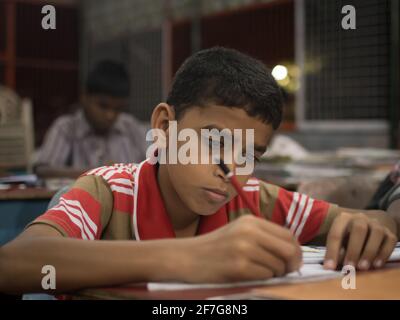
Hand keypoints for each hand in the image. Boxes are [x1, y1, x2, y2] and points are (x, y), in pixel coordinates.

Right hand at [178, 215, 301, 282]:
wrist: (187, 257)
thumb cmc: (215, 248)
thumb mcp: (239, 232)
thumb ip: (263, 237)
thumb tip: (293, 252)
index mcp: (251, 221)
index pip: (288, 235)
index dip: (296, 251)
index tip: (293, 261)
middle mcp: (249, 231)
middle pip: (289, 250)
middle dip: (292, 264)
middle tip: (285, 272)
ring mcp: (244, 248)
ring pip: (278, 266)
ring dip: (273, 273)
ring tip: (256, 271)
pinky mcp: (239, 266)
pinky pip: (265, 276)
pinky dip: (261, 279)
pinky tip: (247, 275)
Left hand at [324, 212, 397, 270]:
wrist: (367, 226)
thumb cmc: (347, 237)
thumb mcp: (338, 241)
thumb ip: (337, 251)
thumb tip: (334, 265)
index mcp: (343, 218)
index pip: (336, 234)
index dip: (332, 251)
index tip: (329, 267)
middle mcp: (360, 218)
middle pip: (359, 229)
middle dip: (353, 250)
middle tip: (349, 267)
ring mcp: (376, 224)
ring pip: (376, 233)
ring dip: (369, 251)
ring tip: (362, 267)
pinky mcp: (389, 232)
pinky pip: (390, 240)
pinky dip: (383, 253)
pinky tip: (376, 265)